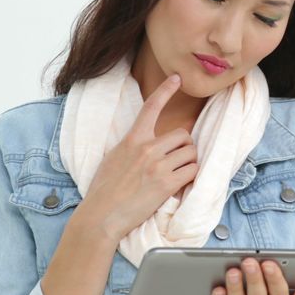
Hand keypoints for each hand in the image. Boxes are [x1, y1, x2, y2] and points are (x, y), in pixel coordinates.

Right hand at [75, 74, 197, 241]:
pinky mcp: (167, 183)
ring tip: (177, 173)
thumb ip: (133, 146)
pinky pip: (193, 170)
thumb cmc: (104, 190)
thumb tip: (147, 142)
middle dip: (184, 146)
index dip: (165, 90)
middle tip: (176, 159)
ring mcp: (157, 165)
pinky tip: (179, 183)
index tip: (177, 78)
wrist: (101, 216)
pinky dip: (191, 176)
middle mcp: (146, 148)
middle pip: (183, 135)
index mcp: (132, 139)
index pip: (150, 107)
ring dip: (189, 162)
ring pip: (191, 152)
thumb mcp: (114, 158)